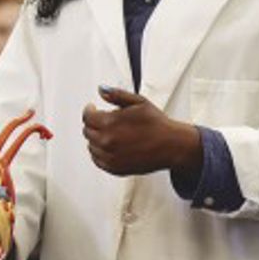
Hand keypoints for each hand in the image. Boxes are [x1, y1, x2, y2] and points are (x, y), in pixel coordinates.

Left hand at [83, 85, 201, 176]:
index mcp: (110, 123)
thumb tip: (101, 90)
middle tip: (103, 120)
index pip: (87, 117)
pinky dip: (99, 152)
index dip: (89, 110)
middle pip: (87, 131)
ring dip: (96, 138)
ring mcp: (110, 156)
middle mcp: (107, 141)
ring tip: (109, 133)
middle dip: (93, 123)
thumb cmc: (157, 124)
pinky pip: (97, 160)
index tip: (92, 108)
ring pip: (91, 146)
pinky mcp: (115, 168)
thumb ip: (116, 95)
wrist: (171, 146)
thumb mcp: (139, 102)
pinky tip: (109, 146)